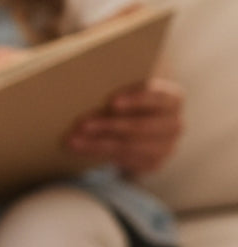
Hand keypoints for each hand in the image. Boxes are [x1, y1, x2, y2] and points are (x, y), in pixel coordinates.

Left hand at [65, 77, 184, 175]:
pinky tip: (81, 149)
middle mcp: (174, 123)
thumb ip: (115, 84)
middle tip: (81, 125)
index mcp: (172, 98)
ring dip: (98, 144)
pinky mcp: (153, 163)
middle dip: (109, 126)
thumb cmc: (127, 94)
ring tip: (72, 141)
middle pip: (141, 125)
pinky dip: (100, 154)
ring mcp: (166, 146)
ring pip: (130, 147)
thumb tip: (81, 83)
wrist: (140, 120)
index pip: (158, 96)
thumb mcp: (126, 86)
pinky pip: (125, 161)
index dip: (136, 99)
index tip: (111, 101)